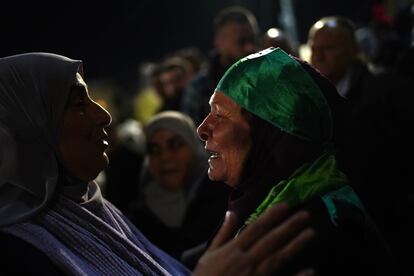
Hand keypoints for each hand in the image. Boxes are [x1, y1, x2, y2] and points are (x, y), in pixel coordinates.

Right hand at [192, 203, 314, 275]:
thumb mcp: (210, 254)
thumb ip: (224, 233)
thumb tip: (232, 212)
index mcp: (233, 250)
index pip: (255, 229)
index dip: (271, 217)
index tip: (285, 205)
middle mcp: (246, 261)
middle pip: (270, 241)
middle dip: (288, 227)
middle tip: (304, 215)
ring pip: (278, 259)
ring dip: (295, 246)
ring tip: (310, 233)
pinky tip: (310, 270)